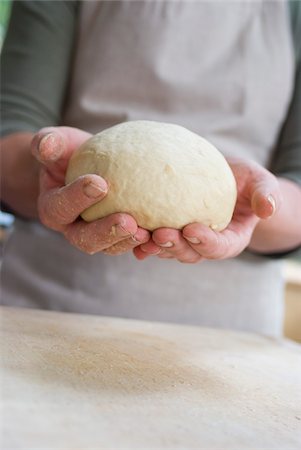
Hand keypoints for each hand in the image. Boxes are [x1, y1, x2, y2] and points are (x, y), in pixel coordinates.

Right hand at [32, 126, 149, 254]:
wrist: (87, 169)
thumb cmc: (70, 154)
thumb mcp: (57, 144)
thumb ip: (49, 143)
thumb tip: (46, 145)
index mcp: (54, 209)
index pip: (61, 207)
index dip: (77, 198)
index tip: (100, 183)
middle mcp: (73, 229)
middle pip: (86, 239)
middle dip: (107, 232)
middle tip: (128, 221)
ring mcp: (97, 237)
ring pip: (111, 247)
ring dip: (129, 242)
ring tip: (148, 233)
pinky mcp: (118, 237)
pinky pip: (131, 246)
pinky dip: (146, 245)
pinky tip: (163, 236)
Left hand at [133, 158, 280, 262]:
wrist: (222, 179)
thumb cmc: (244, 181)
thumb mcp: (259, 181)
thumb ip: (265, 194)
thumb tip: (268, 208)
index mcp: (230, 239)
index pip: (219, 247)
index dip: (205, 242)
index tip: (191, 229)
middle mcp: (204, 245)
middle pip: (189, 253)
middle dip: (174, 246)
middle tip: (159, 233)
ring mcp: (184, 241)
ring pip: (167, 250)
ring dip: (152, 245)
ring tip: (138, 234)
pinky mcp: (167, 231)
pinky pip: (153, 239)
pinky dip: (140, 238)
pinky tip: (126, 231)